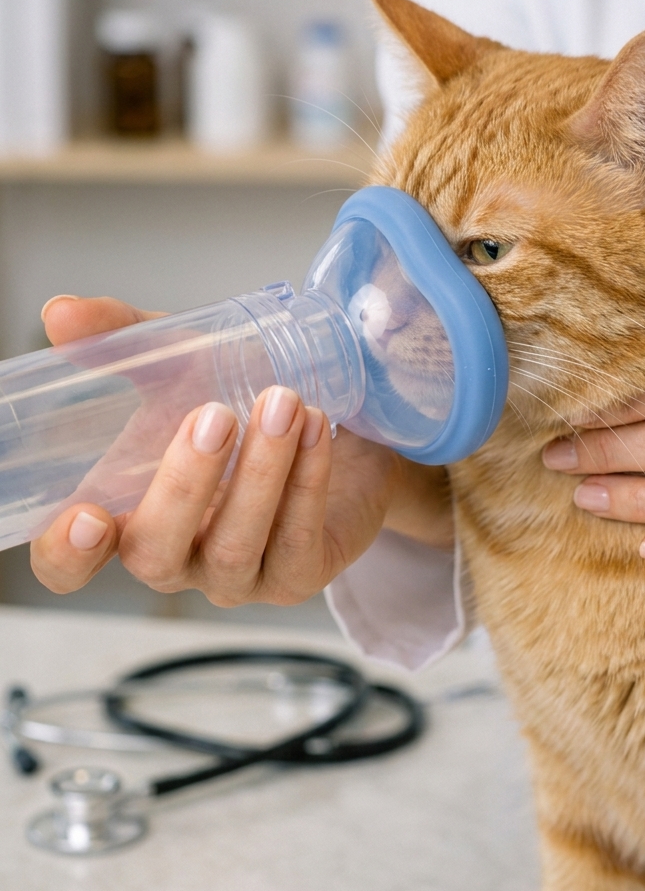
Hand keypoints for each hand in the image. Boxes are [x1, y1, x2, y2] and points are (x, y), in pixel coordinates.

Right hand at [31, 294, 420, 604]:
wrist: (339, 426)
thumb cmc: (240, 404)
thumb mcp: (176, 364)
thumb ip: (120, 339)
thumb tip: (59, 312)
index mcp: (125, 516)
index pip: (70, 565)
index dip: (67, 555)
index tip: (86, 516)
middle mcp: (174, 557)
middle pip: (154, 555)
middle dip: (182, 487)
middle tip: (214, 415)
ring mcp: (236, 578)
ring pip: (234, 548)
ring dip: (259, 473)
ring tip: (282, 401)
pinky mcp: (297, 576)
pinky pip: (297, 541)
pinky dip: (307, 480)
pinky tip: (316, 427)